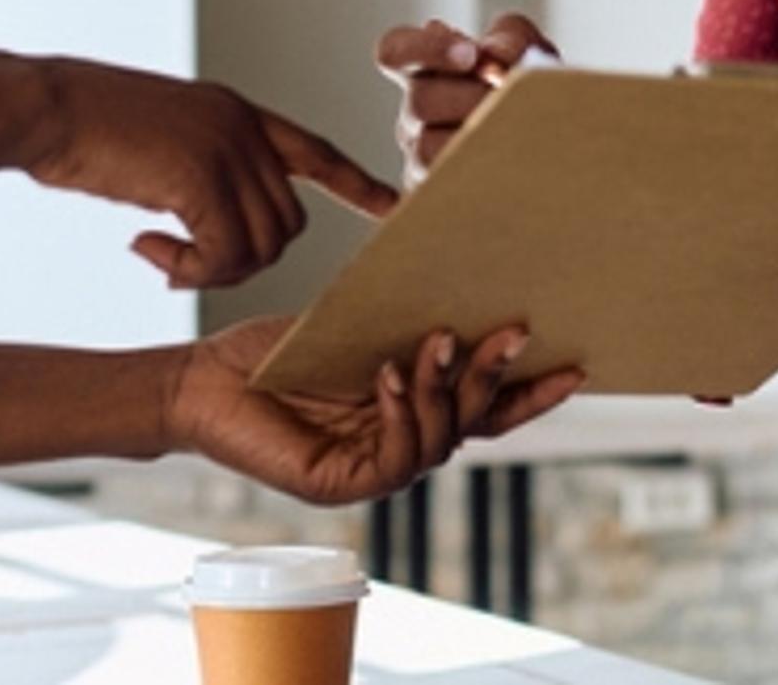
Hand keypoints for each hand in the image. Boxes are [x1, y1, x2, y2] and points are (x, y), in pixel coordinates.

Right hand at [18, 61, 397, 289]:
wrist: (41, 106)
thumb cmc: (82, 126)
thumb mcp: (158, 136)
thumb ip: (197, 165)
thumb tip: (208, 219)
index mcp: (236, 112)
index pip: (316, 151)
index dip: (354, 184)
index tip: (391, 207)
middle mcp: (242, 127)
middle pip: (287, 221)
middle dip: (245, 257)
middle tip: (184, 261)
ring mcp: (225, 149)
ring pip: (262, 244)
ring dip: (214, 269)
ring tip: (162, 257)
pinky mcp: (200, 177)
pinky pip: (225, 253)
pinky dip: (191, 269)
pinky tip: (146, 250)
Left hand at [167, 319, 583, 506]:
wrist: (202, 378)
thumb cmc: (273, 354)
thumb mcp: (357, 329)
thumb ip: (408, 328)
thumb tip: (468, 294)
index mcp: (409, 411)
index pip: (483, 409)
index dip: (529, 393)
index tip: (576, 365)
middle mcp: (397, 445)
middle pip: (472, 424)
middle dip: (497, 378)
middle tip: (517, 332)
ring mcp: (369, 469)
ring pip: (438, 441)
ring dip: (446, 389)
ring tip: (440, 340)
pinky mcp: (336, 483)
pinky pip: (391, 461)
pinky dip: (400, 415)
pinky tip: (392, 376)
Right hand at [376, 13, 557, 176]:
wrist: (557, 145)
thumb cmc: (535, 92)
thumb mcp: (530, 51)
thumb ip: (510, 39)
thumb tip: (493, 55)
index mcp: (427, 73)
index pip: (395, 51)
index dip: (423, 48)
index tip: (470, 54)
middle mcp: (416, 116)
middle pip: (419, 100)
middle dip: (473, 96)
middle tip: (512, 100)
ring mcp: (420, 159)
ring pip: (429, 150)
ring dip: (479, 138)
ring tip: (518, 132)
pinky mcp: (437, 197)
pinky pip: (442, 189)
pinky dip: (477, 175)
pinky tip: (507, 165)